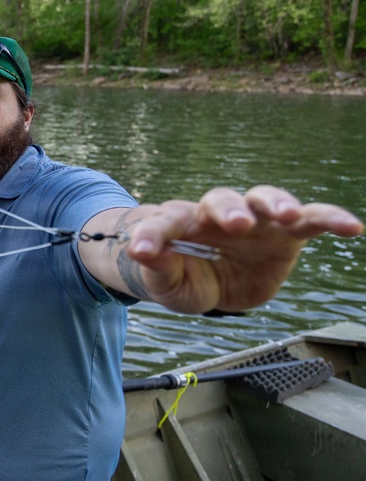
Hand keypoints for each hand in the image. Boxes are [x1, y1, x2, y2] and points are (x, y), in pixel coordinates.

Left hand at [126, 186, 362, 313]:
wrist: (210, 281)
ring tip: (288, 214)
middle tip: (236, 225)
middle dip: (229, 209)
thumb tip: (137, 250)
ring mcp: (255, 220)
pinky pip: (312, 219)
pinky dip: (331, 219)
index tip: (141, 251)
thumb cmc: (183, 275)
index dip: (152, 235)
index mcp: (180, 224)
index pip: (164, 222)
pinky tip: (352, 227)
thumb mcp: (166, 281)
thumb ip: (155, 266)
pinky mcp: (286, 233)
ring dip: (275, 203)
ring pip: (264, 199)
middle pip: (220, 200)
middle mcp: (217, 214)